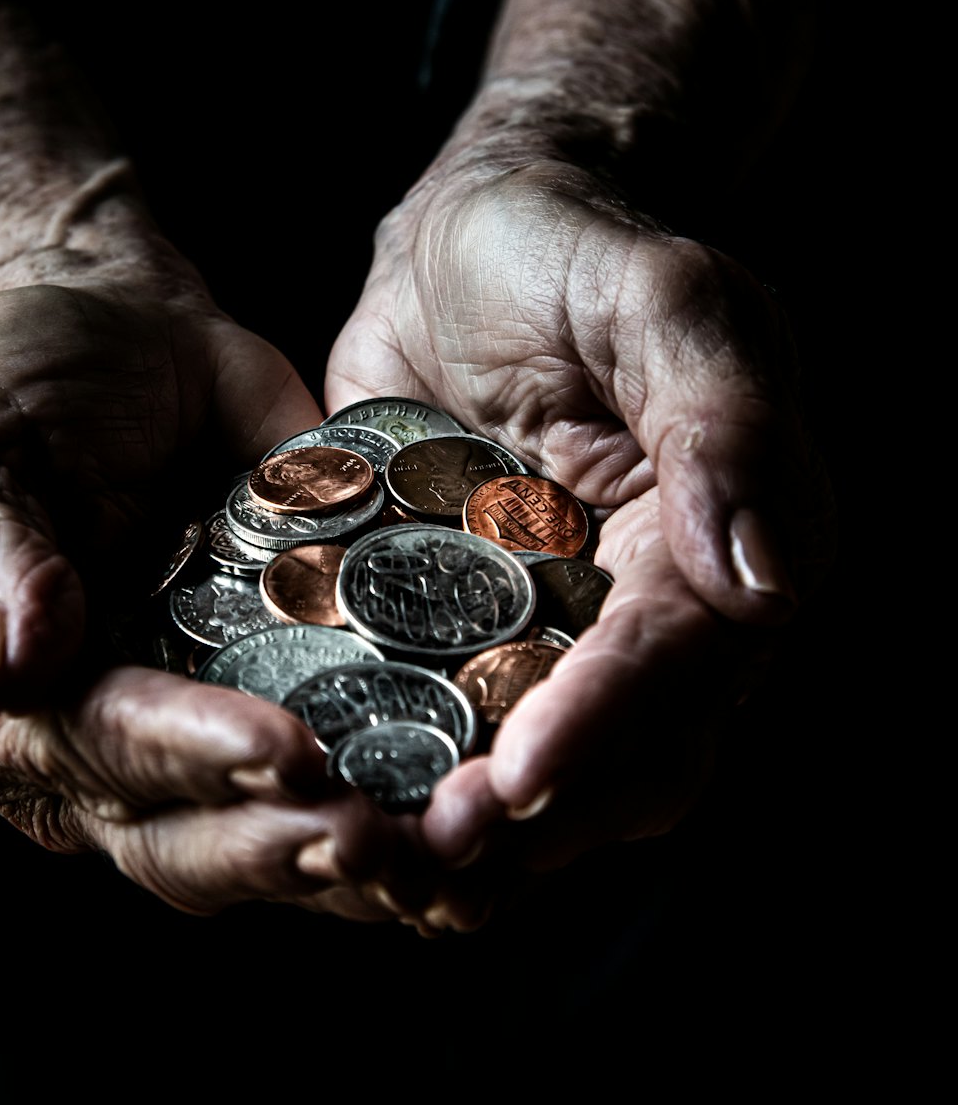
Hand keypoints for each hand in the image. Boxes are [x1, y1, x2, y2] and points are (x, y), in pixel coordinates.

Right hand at [0, 278, 434, 917]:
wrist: (117, 332)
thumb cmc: (10, 389)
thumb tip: (10, 677)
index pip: (92, 753)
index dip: (187, 760)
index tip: (283, 756)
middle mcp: (88, 760)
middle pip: (183, 838)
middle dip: (284, 846)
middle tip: (383, 842)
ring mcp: (192, 746)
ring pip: (265, 841)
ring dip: (355, 865)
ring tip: (444, 854)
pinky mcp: (281, 711)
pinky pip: (338, 787)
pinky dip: (403, 815)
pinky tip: (477, 831)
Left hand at [327, 161, 834, 890]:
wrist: (471, 234)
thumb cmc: (576, 247)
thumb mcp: (666, 299)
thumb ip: (723, 424)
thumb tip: (764, 586)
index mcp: (725, 544)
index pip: (677, 663)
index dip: (604, 729)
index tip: (519, 783)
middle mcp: (654, 614)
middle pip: (624, 760)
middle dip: (537, 824)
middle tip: (432, 859)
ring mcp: (559, 636)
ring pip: (544, 777)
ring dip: (474, 840)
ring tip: (382, 871)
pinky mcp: (468, 637)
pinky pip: (450, 734)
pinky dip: (407, 784)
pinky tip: (341, 820)